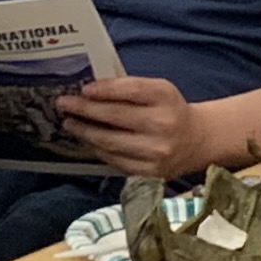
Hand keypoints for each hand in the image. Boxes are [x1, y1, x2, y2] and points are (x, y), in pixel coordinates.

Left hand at [59, 75, 208, 178]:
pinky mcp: (149, 172)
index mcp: (165, 97)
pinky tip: (88, 141)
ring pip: (110, 142)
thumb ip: (128, 88)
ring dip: (85, 132)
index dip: (104, 90)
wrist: (196, 141)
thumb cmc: (170, 110)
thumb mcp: (158, 90)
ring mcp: (156, 152)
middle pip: (115, 116)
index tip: (83, 89)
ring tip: (70, 123)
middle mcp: (162, 125)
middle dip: (84, 110)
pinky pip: (115, 160)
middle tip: (64, 104)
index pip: (130, 90)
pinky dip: (98, 149)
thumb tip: (90, 91)